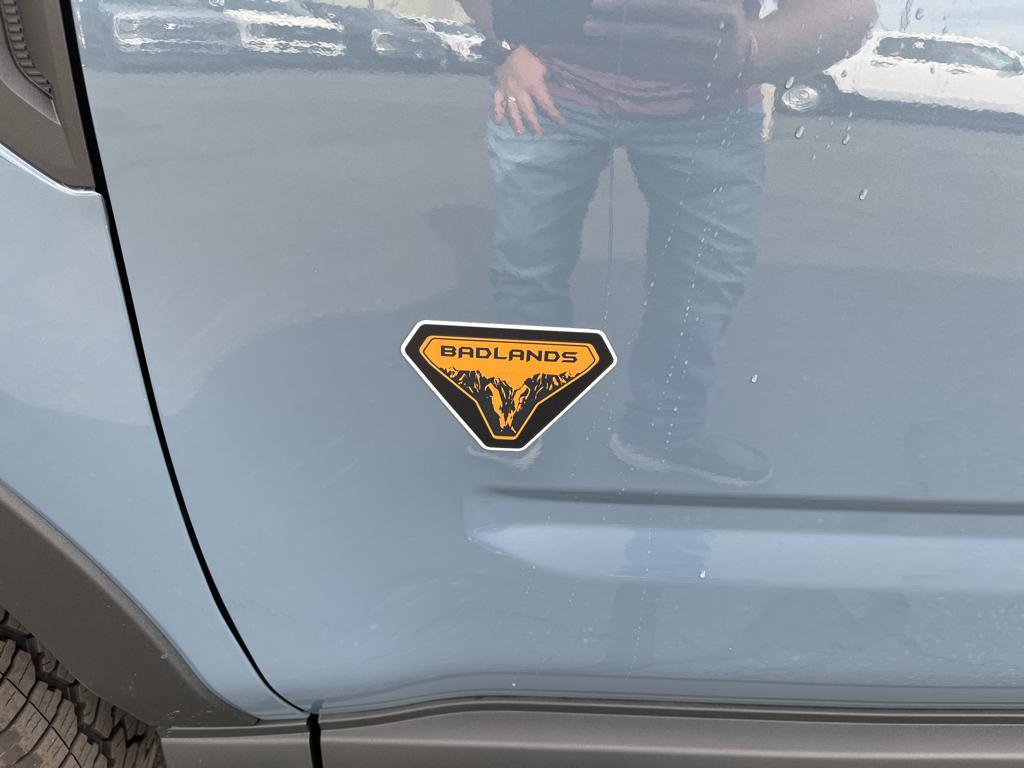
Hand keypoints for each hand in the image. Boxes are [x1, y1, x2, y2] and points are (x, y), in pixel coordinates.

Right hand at [494, 46, 565, 135]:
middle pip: (528, 111)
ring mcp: (508, 91)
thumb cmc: (529, 54)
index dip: (554, 114)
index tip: (561, 122)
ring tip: (520, 133)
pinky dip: (497, 111)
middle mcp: (521, 92)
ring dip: (516, 122)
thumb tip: (571, 87)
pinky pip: (497, 102)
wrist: (508, 46)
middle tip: (538, 135)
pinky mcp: (498, 88)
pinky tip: (498, 121)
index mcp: (534, 86)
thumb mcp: (546, 64)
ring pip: (512, 110)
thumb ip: (557, 77)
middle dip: (534, 124)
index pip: (546, 104)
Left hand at [584, 0, 753, 85]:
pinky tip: (608, 57)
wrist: (746, 52)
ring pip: (654, 57)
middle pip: (658, 33)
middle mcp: (714, 36)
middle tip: (589, 23)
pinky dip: (630, 64)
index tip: (602, 3)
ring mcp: (704, 62)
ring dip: (620, 49)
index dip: (635, 4)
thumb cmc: (719, 12)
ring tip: (592, 37)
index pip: (670, 6)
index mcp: (720, 9)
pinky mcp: (694, 81)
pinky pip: (656, 72)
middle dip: (621, 27)